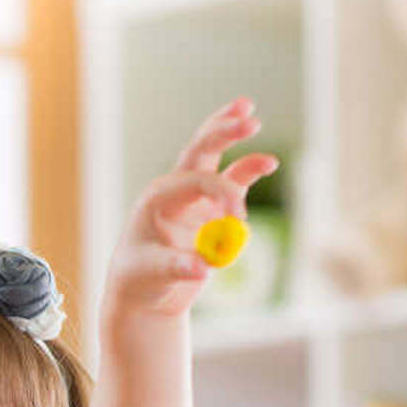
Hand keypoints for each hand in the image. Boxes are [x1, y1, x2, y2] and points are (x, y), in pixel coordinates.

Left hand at [104, 97, 280, 323]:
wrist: (143, 292)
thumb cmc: (139, 279)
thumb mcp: (152, 274)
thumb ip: (178, 267)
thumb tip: (203, 268)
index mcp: (157, 197)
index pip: (196, 181)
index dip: (223, 193)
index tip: (239, 217)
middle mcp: (175, 190)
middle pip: (200, 151)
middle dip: (224, 131)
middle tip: (249, 115)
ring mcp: (194, 196)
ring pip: (215, 158)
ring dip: (233, 137)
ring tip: (252, 119)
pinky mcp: (210, 208)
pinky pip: (232, 182)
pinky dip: (248, 171)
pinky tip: (268, 164)